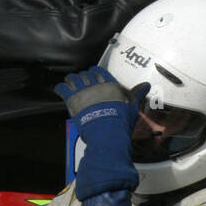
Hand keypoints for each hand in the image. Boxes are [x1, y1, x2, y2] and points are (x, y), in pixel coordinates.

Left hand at [55, 67, 147, 199]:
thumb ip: (137, 94)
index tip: (92, 72)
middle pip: (86, 75)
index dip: (94, 71)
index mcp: (109, 85)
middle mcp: (95, 85)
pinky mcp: (72, 100)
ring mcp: (83, 92)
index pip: (100, 72)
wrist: (107, 134)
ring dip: (71, 79)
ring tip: (69, 81)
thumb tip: (146, 85)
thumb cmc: (121, 122)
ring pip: (73, 79)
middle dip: (83, 76)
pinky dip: (60, 88)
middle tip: (81, 79)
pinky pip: (63, 89)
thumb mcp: (132, 107)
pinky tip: (59, 89)